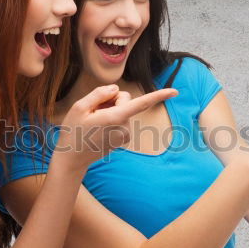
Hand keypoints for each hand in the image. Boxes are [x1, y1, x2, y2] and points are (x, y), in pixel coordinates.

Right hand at [55, 85, 177, 167]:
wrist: (72, 158)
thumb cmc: (73, 132)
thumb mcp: (80, 106)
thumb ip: (100, 93)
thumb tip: (116, 89)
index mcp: (115, 118)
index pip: (141, 103)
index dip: (159, 96)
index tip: (175, 92)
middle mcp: (124, 127)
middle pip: (125, 99)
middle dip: (112, 99)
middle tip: (93, 110)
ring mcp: (125, 134)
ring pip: (123, 109)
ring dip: (110, 109)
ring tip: (94, 121)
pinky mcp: (123, 138)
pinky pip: (121, 119)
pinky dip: (111, 118)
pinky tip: (98, 126)